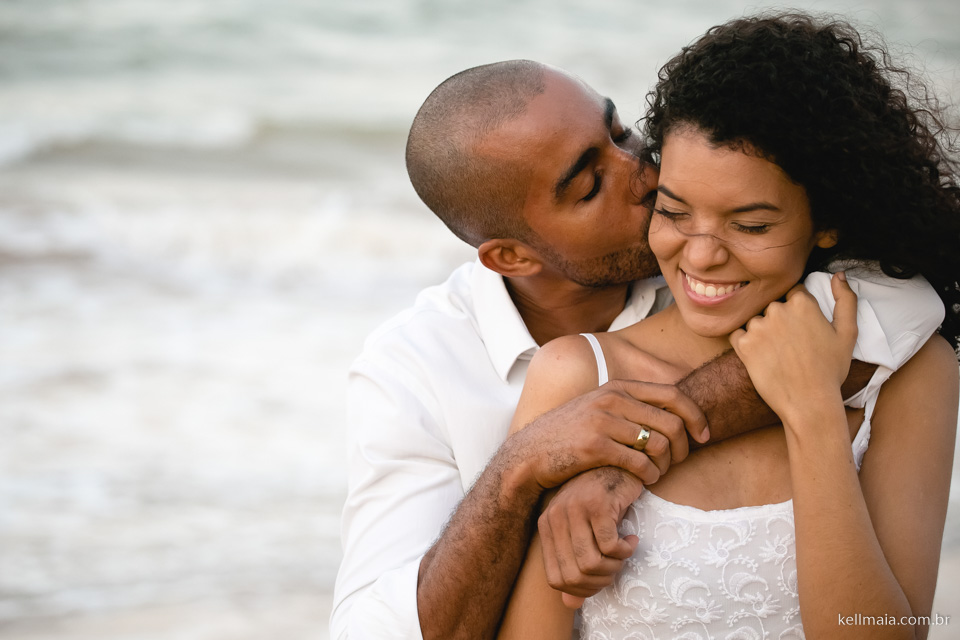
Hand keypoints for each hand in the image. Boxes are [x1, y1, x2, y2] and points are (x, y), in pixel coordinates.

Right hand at [506, 379, 708, 493]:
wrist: (530, 454)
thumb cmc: (570, 435)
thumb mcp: (599, 409)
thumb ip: (630, 405)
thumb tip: (674, 411)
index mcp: (617, 386)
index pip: (673, 394)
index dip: (695, 416)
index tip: (704, 437)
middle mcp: (612, 399)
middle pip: (671, 422)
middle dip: (683, 448)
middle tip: (679, 464)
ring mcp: (602, 421)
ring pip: (658, 444)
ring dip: (666, 465)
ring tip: (658, 474)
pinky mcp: (595, 446)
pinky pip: (640, 463)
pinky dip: (649, 476)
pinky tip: (645, 482)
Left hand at [537, 467, 643, 607]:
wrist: (617, 464)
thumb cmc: (602, 501)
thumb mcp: (584, 533)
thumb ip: (574, 566)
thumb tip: (570, 605)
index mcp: (546, 527)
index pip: (556, 580)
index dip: (582, 590)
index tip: (602, 579)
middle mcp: (555, 518)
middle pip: (575, 576)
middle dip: (601, 580)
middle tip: (617, 566)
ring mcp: (574, 509)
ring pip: (592, 563)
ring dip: (614, 566)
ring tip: (623, 552)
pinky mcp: (597, 504)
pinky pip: (610, 545)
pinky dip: (625, 550)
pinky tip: (631, 539)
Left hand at [729, 272, 857, 422]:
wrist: (809, 402)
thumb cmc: (831, 369)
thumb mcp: (848, 332)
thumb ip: (845, 299)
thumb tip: (838, 274)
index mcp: (802, 302)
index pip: (793, 293)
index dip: (798, 311)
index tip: (802, 329)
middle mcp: (777, 309)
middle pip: (773, 306)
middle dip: (779, 321)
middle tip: (791, 346)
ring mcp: (758, 326)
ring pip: (755, 321)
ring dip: (762, 333)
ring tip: (778, 354)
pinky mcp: (743, 344)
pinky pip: (738, 335)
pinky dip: (745, 344)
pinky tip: (760, 357)